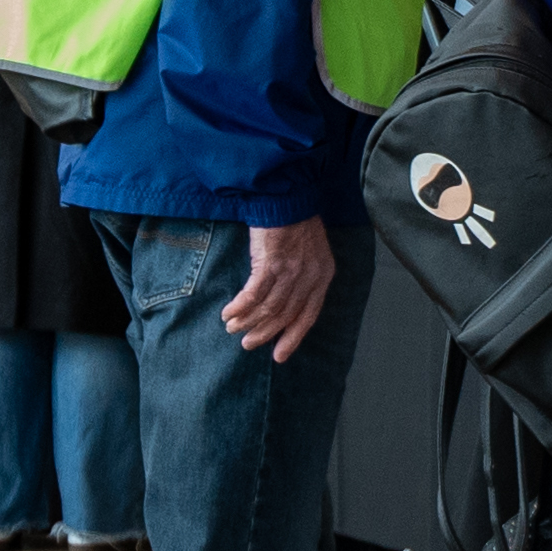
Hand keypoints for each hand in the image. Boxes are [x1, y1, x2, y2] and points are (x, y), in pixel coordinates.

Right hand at [223, 216, 334, 361]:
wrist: (286, 195)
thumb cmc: (296, 219)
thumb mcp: (310, 250)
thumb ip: (304, 274)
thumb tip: (286, 299)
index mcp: (322, 275)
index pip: (309, 315)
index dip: (293, 337)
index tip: (279, 355)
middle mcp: (309, 277)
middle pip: (286, 315)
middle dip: (265, 333)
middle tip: (248, 343)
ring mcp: (290, 271)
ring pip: (268, 308)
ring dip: (248, 321)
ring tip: (233, 328)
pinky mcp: (270, 263)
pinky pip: (253, 295)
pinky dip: (239, 307)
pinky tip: (228, 313)